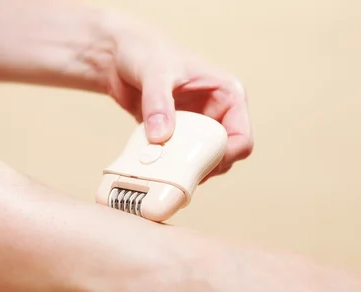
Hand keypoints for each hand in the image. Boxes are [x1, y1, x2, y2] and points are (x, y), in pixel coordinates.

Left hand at [104, 23, 253, 181]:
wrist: (118, 56)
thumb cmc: (145, 51)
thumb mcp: (154, 73)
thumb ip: (158, 103)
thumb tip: (161, 135)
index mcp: (228, 94)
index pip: (242, 136)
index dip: (226, 155)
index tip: (201, 164)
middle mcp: (219, 112)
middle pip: (226, 155)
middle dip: (206, 167)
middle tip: (181, 172)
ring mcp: (199, 126)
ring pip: (206, 161)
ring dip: (188, 169)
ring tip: (166, 167)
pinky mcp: (180, 136)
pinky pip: (183, 160)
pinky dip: (172, 166)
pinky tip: (156, 164)